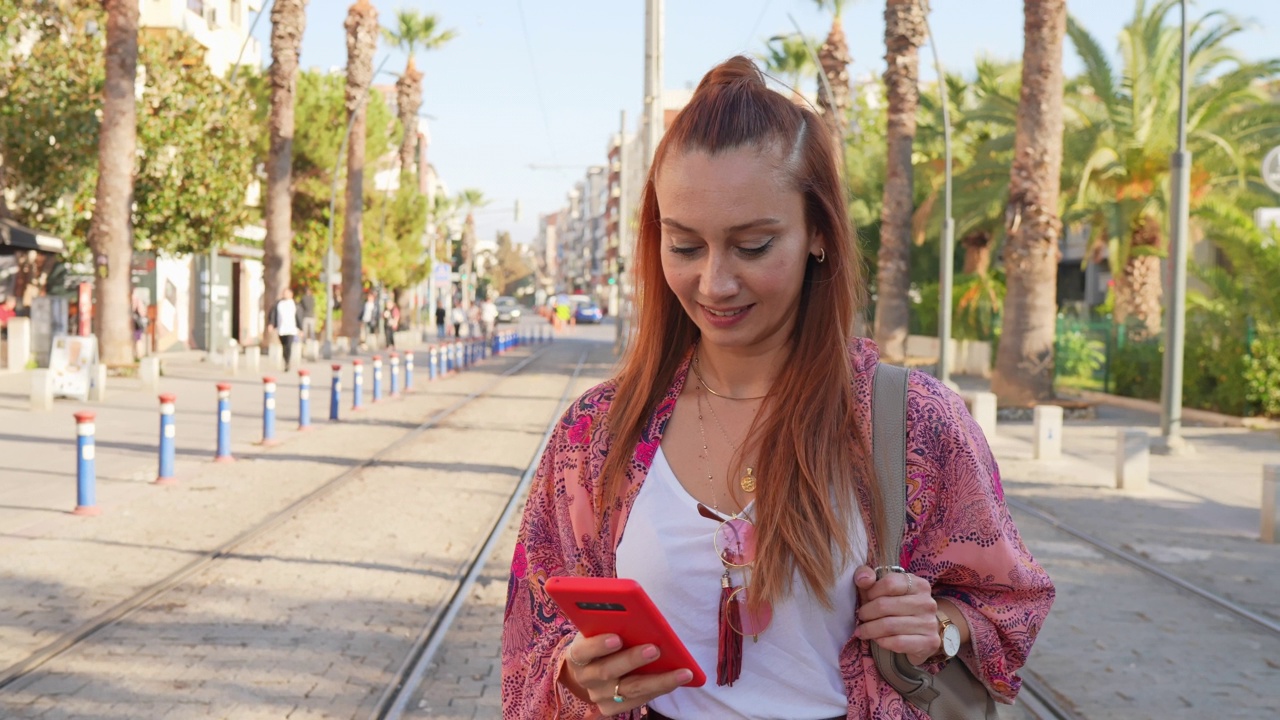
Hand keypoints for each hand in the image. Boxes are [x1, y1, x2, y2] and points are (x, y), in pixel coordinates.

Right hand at [559, 632, 694, 715]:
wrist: (590, 665)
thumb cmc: (601, 637)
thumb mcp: (600, 626)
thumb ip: (612, 622)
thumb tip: (640, 614)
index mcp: (577, 653)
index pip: (582, 650)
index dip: (598, 645)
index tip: (617, 637)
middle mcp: (585, 677)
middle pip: (608, 672)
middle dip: (632, 660)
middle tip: (654, 649)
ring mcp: (598, 695)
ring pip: (629, 690)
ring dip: (657, 680)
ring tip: (682, 671)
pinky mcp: (611, 708)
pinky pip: (638, 701)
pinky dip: (660, 689)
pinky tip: (679, 679)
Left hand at [852, 565, 940, 665]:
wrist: (920, 634)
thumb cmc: (897, 608)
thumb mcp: (883, 589)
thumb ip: (868, 577)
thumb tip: (862, 578)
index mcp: (918, 585)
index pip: (889, 583)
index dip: (871, 592)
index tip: (866, 598)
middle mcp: (927, 602)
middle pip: (885, 605)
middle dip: (866, 612)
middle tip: (860, 617)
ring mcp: (930, 623)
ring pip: (889, 626)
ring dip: (870, 629)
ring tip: (862, 630)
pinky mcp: (929, 642)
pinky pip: (898, 642)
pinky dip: (882, 642)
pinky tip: (877, 640)